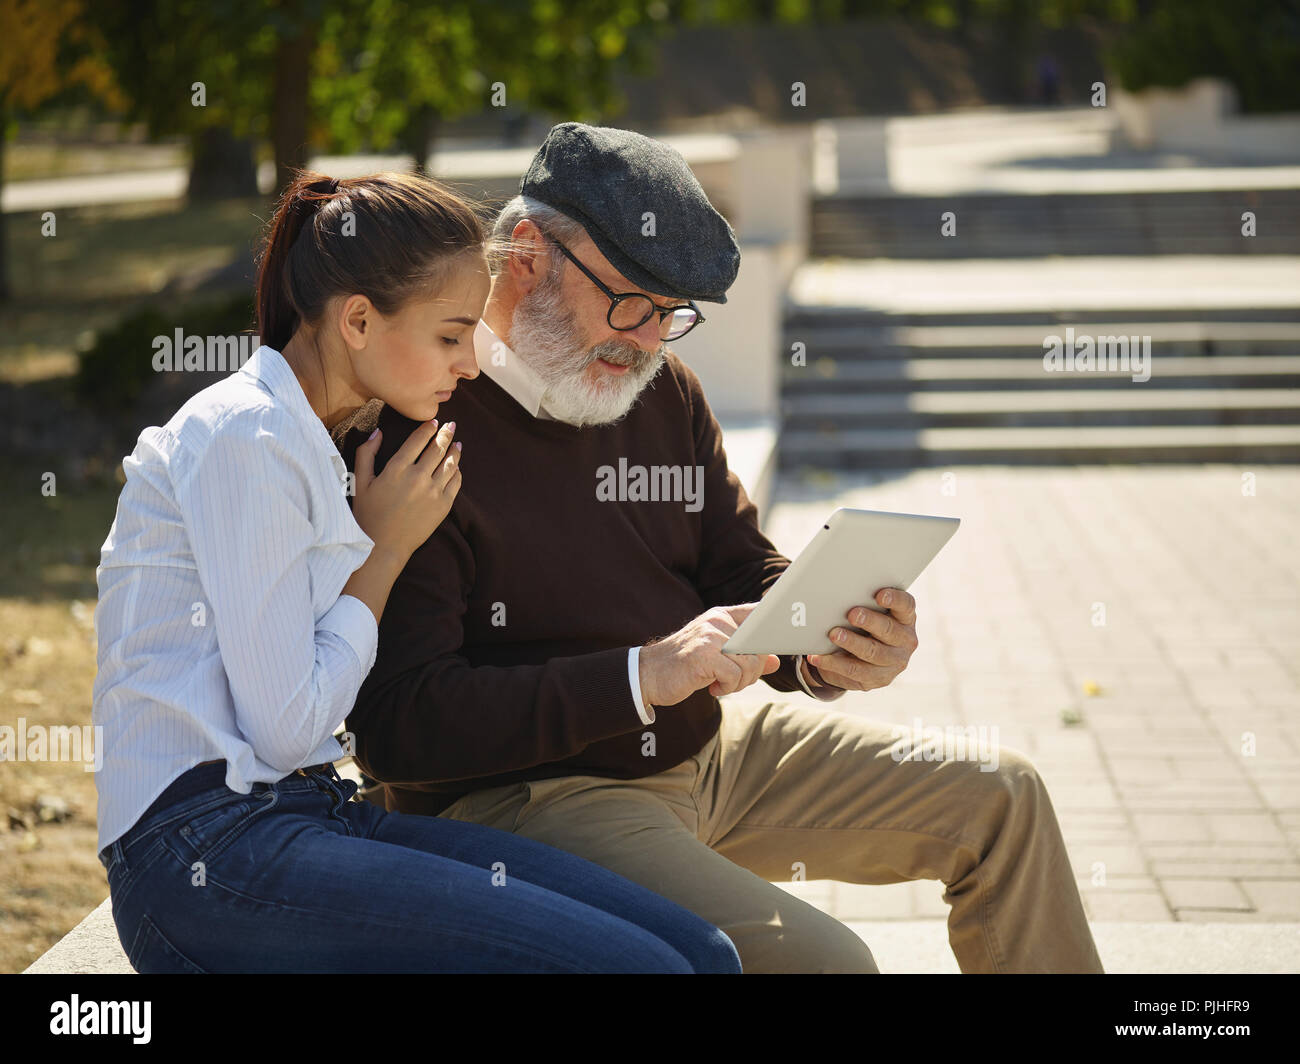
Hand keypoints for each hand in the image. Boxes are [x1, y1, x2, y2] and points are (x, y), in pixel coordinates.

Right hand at [351, 420, 461, 561]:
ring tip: (457, 443)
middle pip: (437, 449)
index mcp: (396, 468)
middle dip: (446, 434)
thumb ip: (366, 454)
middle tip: (451, 426)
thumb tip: (377, 432)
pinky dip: (457, 471)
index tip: (434, 422)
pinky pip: (455, 482)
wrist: (383, 546)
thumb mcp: (360, 482)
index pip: (418, 440)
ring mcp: (433, 492)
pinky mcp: (443, 506)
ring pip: (450, 464)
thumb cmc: (368, 514)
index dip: (428, 429)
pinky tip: (456, 466)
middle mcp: (417, 477)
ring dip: (455, 451)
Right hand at [639, 604, 779, 707]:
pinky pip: (735, 675)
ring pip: (750, 663)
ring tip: (719, 684)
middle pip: (759, 646)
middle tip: (733, 680)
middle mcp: (717, 621)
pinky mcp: (704, 655)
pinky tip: (712, 688)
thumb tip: (775, 661)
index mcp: (722, 616)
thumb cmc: (684, 666)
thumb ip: (747, 657)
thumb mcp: (717, 657)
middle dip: (753, 670)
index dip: (778, 622)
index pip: (760, 612)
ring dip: (740, 682)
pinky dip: (727, 687)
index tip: (790, 633)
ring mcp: (710, 636)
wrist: (648, 674)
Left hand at [807, 588, 917, 692]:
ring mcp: (895, 662)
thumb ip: (864, 604)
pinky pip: (854, 671)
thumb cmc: (866, 626)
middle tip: (852, 614)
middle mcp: (905, 640)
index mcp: (905, 618)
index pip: (905, 605)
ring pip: (873, 652)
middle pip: (889, 630)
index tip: (880, 595)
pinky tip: (818, 657)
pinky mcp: (879, 679)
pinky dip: (834, 663)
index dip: (895, 599)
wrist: (862, 658)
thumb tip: (840, 596)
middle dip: (870, 621)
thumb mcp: (871, 613)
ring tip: (834, 634)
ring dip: (852, 643)